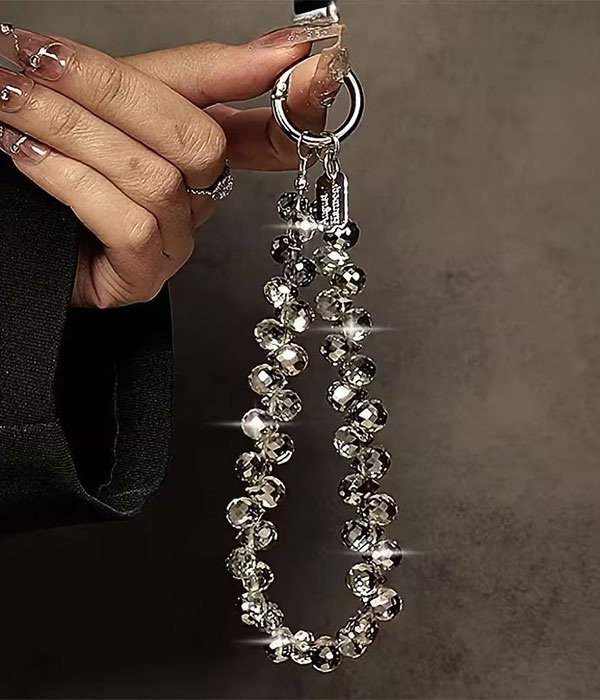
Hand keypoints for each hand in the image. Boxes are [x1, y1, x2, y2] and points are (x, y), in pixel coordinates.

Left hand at [0, 23, 343, 307]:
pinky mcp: (142, 277)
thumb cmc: (62, 146)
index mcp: (202, 151)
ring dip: (72, 129)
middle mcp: (197, 199)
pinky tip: (32, 157)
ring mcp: (174, 241)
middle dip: (114, 92)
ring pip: (157, 180)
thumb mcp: (126, 88)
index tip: (313, 66)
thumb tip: (280, 48)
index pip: (272, 134)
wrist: (10, 211)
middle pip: (201, 143)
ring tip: (14, 98)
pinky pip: (131, 225)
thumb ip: (203, 70)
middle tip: (41, 57)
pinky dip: (74, 182)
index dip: (299, 106)